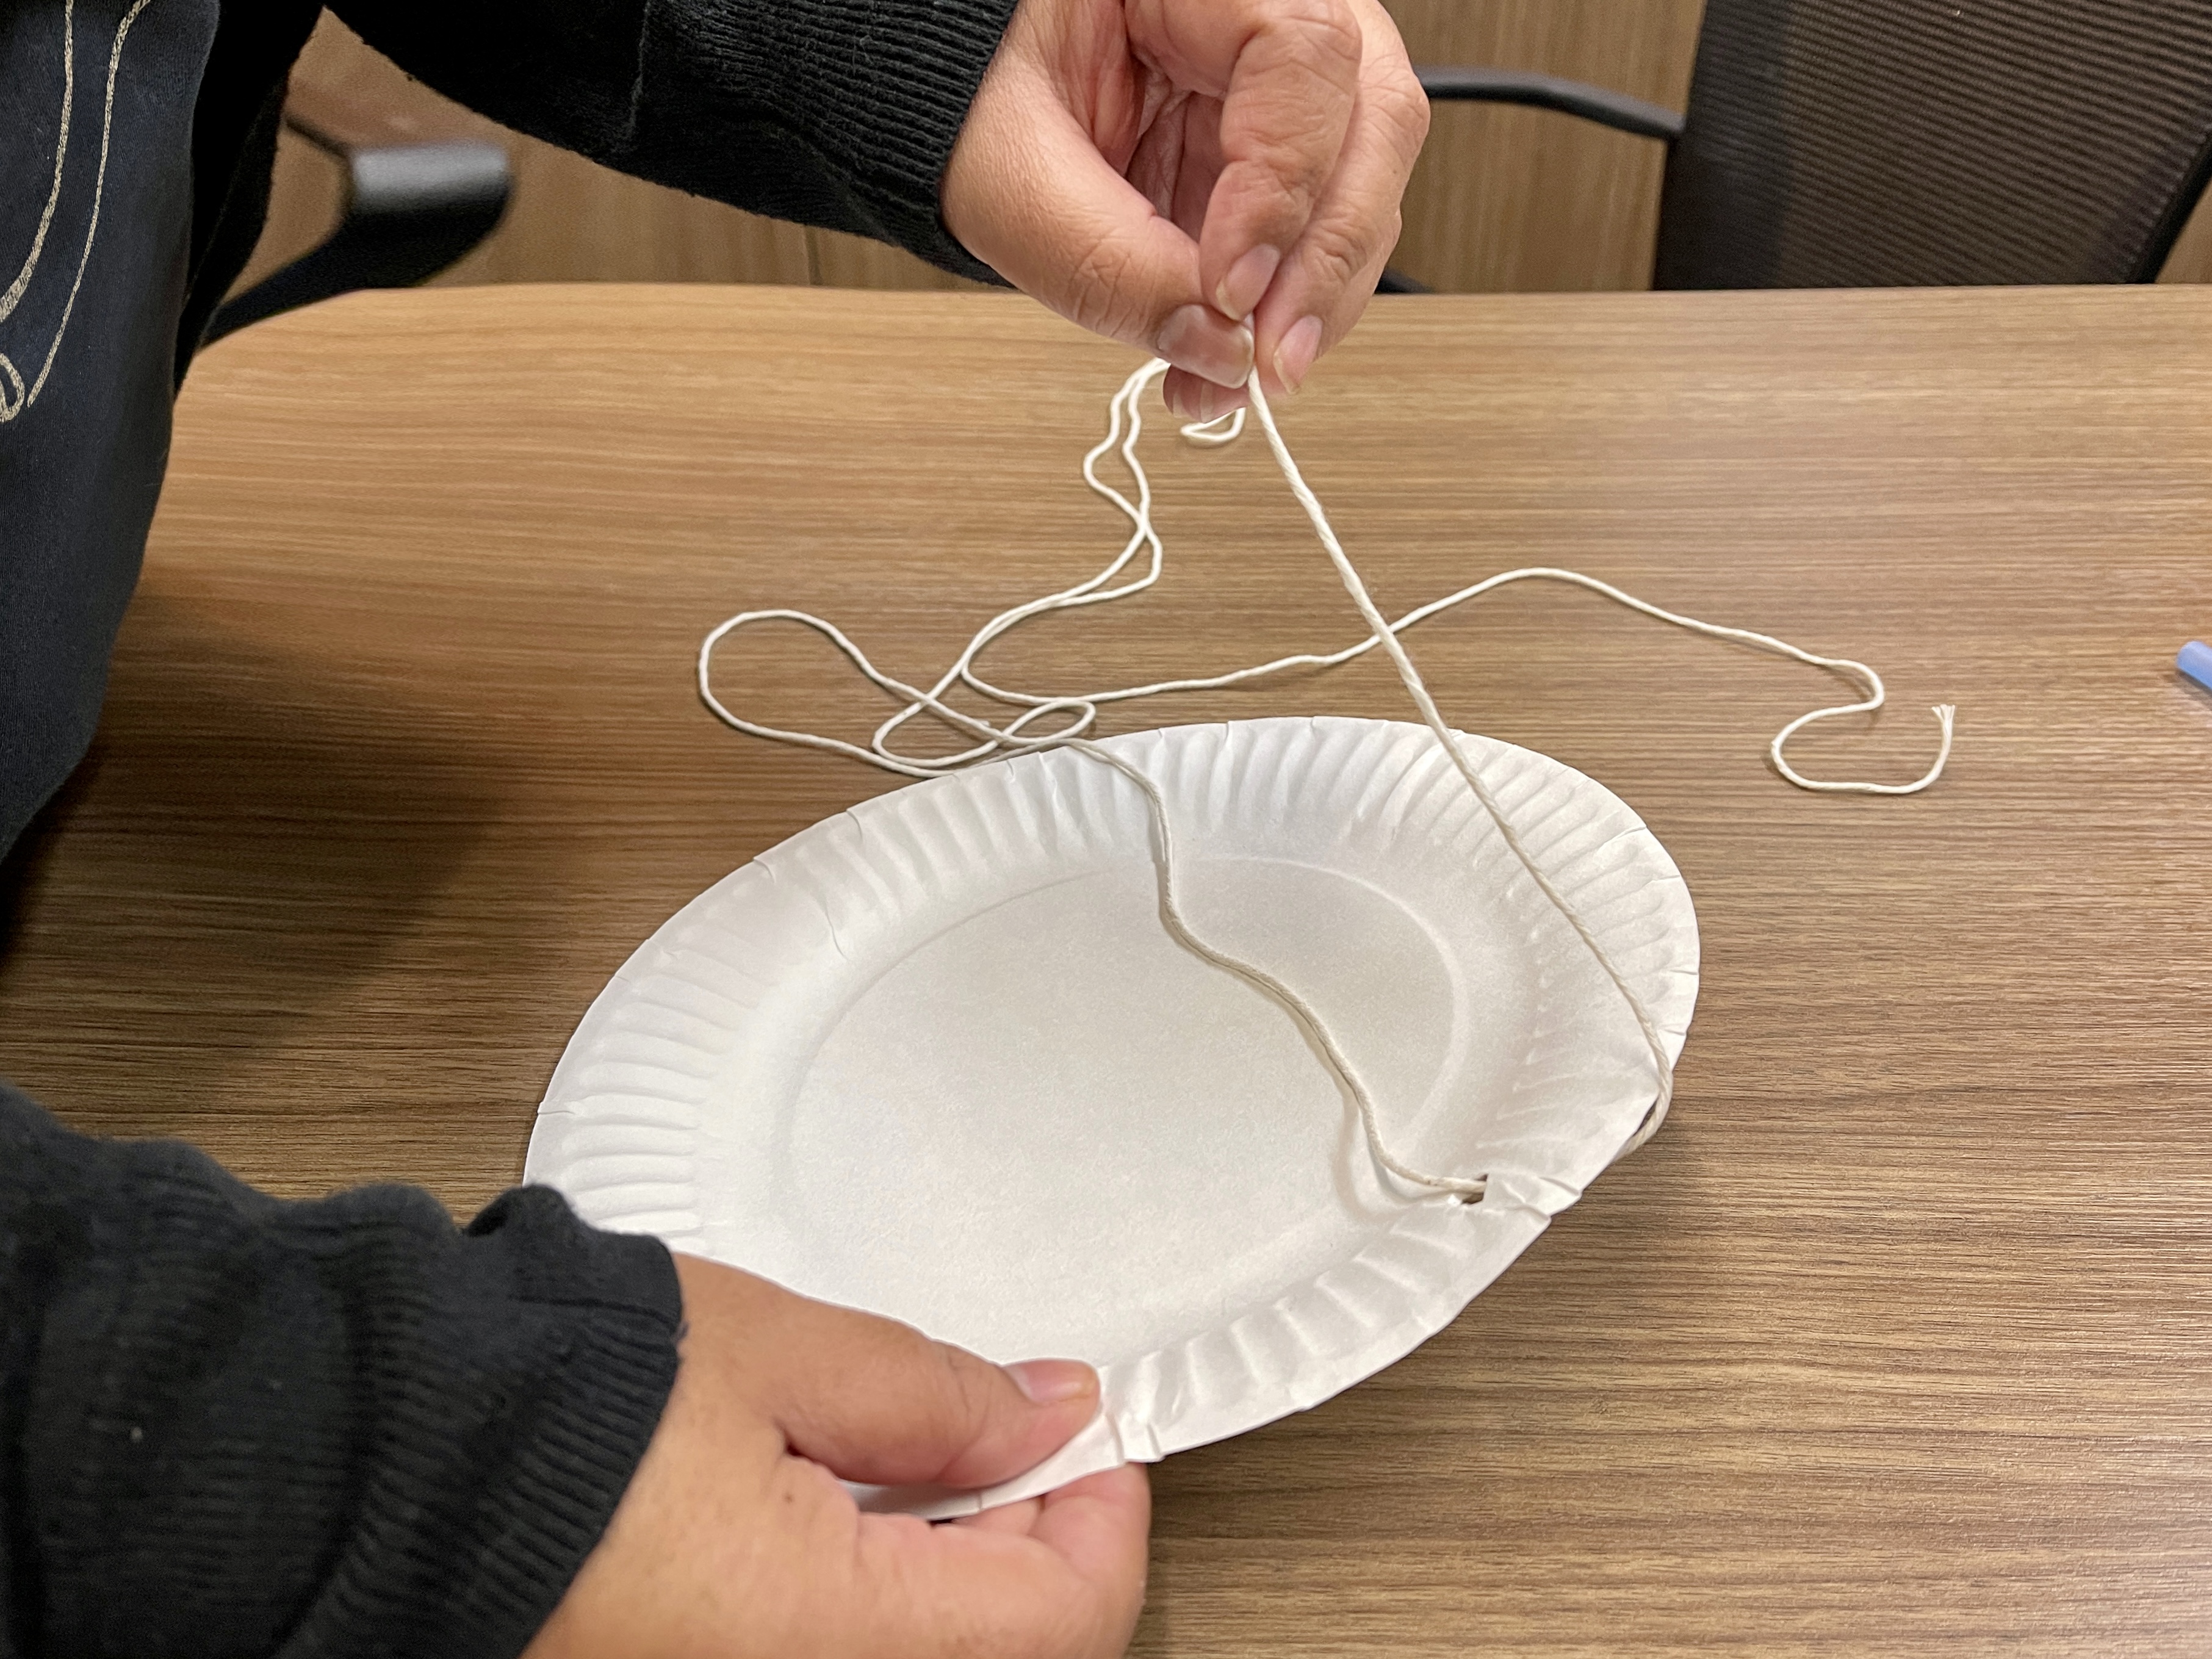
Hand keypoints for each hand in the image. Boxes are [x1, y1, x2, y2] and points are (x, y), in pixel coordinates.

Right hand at [525, 1254, 1147, 1658]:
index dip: (1104, 1516)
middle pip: (1003, 1651)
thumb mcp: (774, 1353)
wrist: (386, 1461)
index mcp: (820, 1636)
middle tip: (1006, 1433)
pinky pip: (838, 1654)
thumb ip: (934, 1393)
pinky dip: (875, 1592)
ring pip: (925, 1655)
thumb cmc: (550, 1407)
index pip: (1058, 1620)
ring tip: (911, 1458)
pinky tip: (843, 1510)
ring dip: (956, 1569)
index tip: (1094, 1436)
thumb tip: (1046, 1412)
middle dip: (1032, 1539)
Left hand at [944, 0, 1427, 419]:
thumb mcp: (1010, 177)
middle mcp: (1263, 6)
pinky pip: (1318, 226)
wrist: (952, 102)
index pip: (1301, 51)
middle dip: (1327, 259)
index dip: (1284, 183)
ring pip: (1365, 181)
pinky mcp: (1274, 148)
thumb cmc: (968, 92)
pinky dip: (1282, 305)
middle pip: (1373, 118)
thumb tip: (1220, 349)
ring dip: (1311, 299)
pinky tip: (1226, 355)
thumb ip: (1107, 262)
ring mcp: (1282, 81)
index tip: (1229, 288)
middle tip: (1268, 360)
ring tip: (1232, 374)